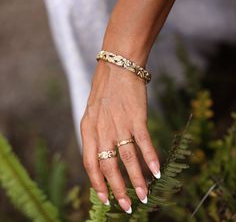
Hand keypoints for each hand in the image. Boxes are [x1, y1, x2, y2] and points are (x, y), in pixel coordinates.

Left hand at [80, 60, 159, 212]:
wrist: (117, 66)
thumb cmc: (105, 90)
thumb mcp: (92, 112)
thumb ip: (95, 133)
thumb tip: (102, 155)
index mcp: (88, 129)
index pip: (90, 162)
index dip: (96, 182)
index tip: (103, 198)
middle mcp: (102, 129)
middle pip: (108, 165)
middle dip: (117, 188)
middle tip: (125, 205)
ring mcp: (119, 123)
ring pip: (127, 158)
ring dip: (136, 179)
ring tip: (144, 195)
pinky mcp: (136, 116)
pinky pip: (143, 142)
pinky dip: (151, 158)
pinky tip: (156, 172)